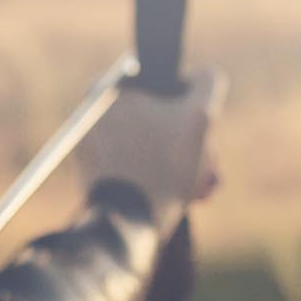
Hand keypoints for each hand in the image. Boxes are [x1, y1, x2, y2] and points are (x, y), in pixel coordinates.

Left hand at [75, 66, 225, 236]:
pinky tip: (186, 197)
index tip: (201, 125)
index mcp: (108, 90)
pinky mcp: (94, 178)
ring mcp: (91, 147)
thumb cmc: (162, 168)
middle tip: (209, 165)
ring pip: (152, 146)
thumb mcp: (199, 118)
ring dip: (183, 163)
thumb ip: (207, 85)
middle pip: (159, 118)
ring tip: (200, 187)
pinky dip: (161, 178)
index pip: (162, 83)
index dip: (188, 102)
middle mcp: (92, 115)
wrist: (126, 225)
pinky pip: (136, 168)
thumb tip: (203, 75)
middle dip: (191, 141)